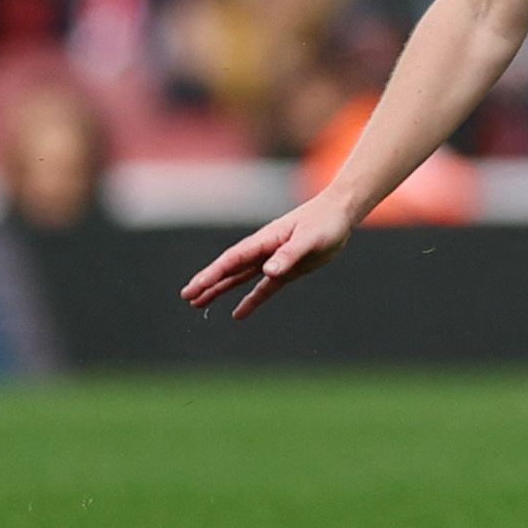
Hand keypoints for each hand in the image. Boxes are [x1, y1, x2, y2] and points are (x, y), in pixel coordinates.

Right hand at [182, 192, 357, 320]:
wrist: (341, 214)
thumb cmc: (324, 222)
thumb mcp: (308, 238)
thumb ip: (288, 254)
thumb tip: (267, 270)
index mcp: (265, 241)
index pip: (232, 261)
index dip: (211, 274)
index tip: (193, 288)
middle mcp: (265, 251)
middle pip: (230, 270)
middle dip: (208, 283)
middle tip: (187, 297)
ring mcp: (274, 260)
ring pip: (241, 278)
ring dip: (221, 290)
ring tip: (199, 304)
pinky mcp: (287, 270)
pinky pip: (264, 288)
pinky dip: (251, 300)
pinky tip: (238, 313)